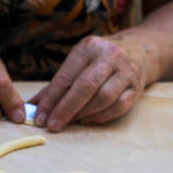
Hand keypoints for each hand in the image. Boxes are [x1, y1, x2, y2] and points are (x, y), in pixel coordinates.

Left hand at [30, 35, 146, 131]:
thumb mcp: (78, 62)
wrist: (140, 50)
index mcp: (89, 47)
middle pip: (85, 87)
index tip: (40, 117)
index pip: (66, 76)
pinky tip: (87, 120)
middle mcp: (110, 56)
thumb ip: (56, 84)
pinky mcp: (136, 88)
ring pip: (103, 98)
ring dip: (83, 114)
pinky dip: (100, 117)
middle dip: (65, 109)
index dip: (51, 99)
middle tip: (52, 125)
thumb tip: (33, 106)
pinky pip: (118, 107)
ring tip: (69, 122)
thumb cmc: (99, 59)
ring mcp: (127, 72)